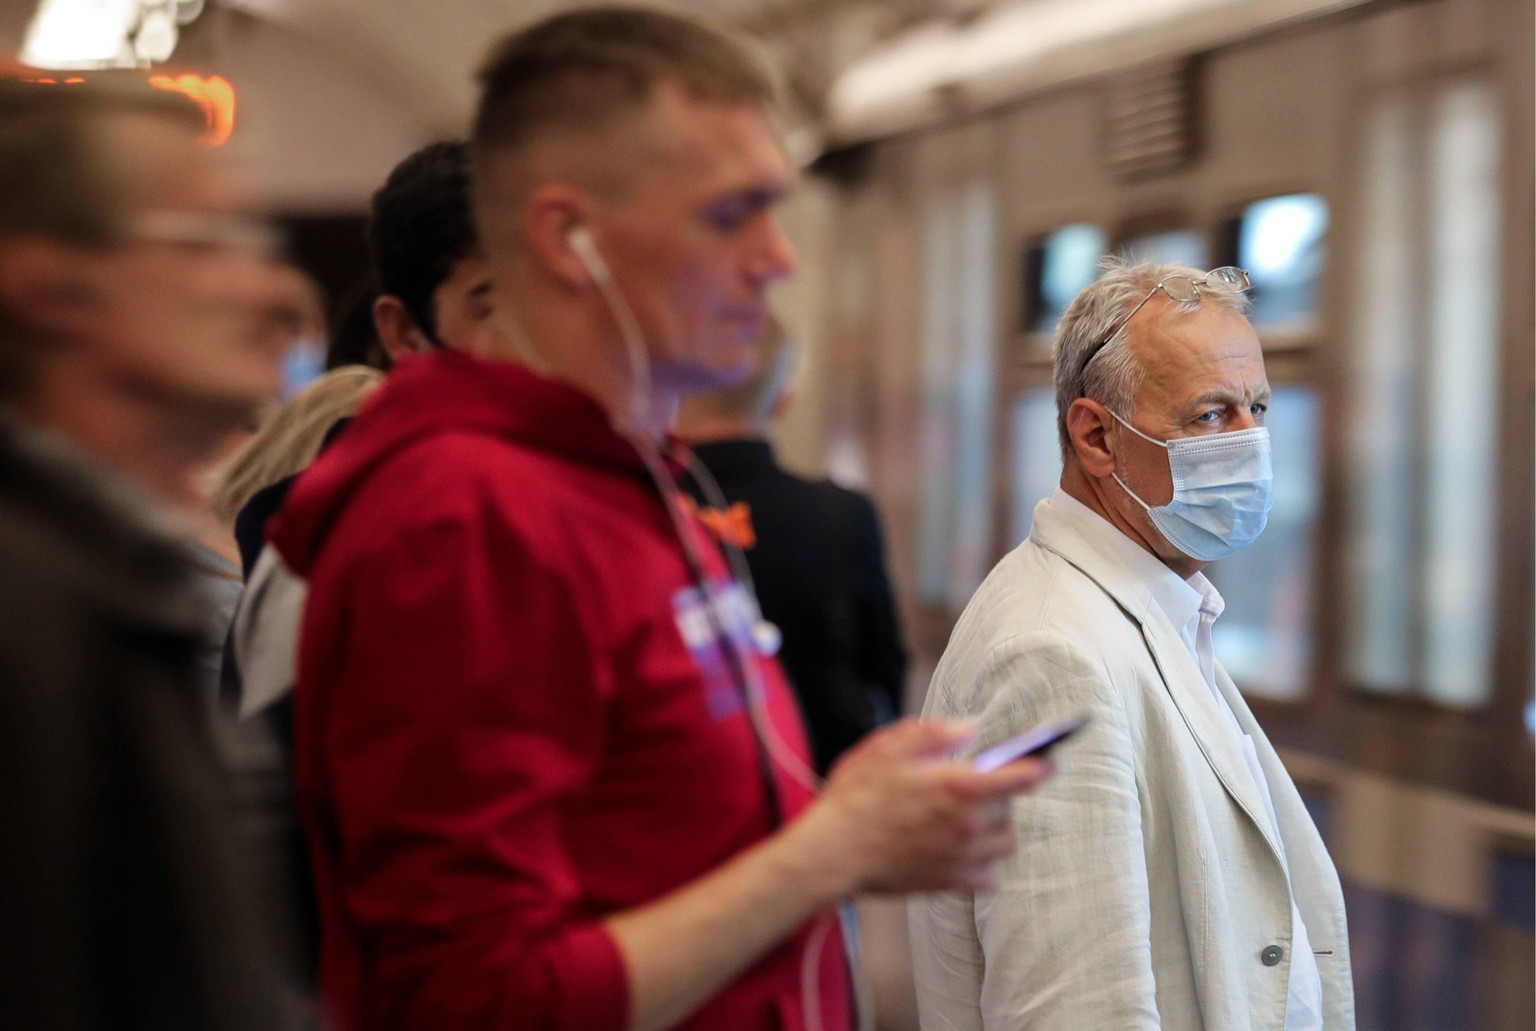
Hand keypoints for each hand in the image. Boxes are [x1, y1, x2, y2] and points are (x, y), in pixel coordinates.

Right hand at [787, 719, 1051, 894]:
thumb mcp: (889, 746)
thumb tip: (970, 729)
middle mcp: (970, 825)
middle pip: (1011, 810)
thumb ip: (935, 732)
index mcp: (960, 787)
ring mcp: (961, 858)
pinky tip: (967, 850)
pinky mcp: (949, 883)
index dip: (1040, 765)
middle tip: (980, 783)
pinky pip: (988, 877)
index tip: (1048, 759)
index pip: (1021, 776)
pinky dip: (985, 864)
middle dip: (1003, 794)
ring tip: (974, 816)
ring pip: (1005, 844)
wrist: (834, 852)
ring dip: (997, 827)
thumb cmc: (858, 794)